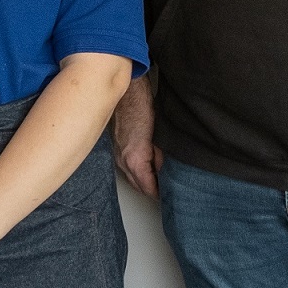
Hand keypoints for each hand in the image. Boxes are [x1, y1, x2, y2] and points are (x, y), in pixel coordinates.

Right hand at [113, 74, 162, 196]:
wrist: (127, 92)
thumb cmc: (142, 108)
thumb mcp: (159, 137)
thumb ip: (161, 157)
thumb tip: (163, 170)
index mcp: (135, 160)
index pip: (148, 187)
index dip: (159, 193)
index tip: (169, 195)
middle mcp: (123, 161)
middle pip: (139, 186)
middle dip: (153, 189)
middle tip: (167, 189)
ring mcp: (118, 155)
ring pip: (133, 177)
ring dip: (145, 179)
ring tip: (161, 177)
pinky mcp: (117, 148)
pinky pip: (128, 166)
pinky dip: (139, 169)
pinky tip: (150, 164)